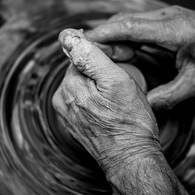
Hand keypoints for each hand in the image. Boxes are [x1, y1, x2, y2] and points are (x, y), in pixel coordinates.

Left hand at [52, 29, 160, 176]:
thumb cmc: (130, 123)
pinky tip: (111, 109)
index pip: (80, 54)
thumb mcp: (116, 82)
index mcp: (69, 87)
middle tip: (121, 83)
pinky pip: (85, 100)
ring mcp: (68, 114)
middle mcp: (63, 100)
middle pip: (81, 70)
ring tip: (117, 99)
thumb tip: (68, 36)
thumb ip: (91, 56)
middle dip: (100, 71)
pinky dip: (97, 99)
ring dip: (99, 86)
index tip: (119, 65)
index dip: (103, 55)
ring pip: (84, 85)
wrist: (131, 159)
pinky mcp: (76, 124)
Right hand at [87, 5, 194, 109]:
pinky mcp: (169, 20)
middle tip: (82, 53)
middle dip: (102, 35)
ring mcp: (169, 16)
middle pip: (125, 21)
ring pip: (130, 21)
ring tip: (95, 55)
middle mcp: (170, 17)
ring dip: (112, 36)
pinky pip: (139, 25)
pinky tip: (117, 50)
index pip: (131, 27)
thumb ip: (168, 96)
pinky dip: (124, 36)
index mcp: (178, 30)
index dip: (104, 35)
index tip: (83, 43)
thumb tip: (143, 107)